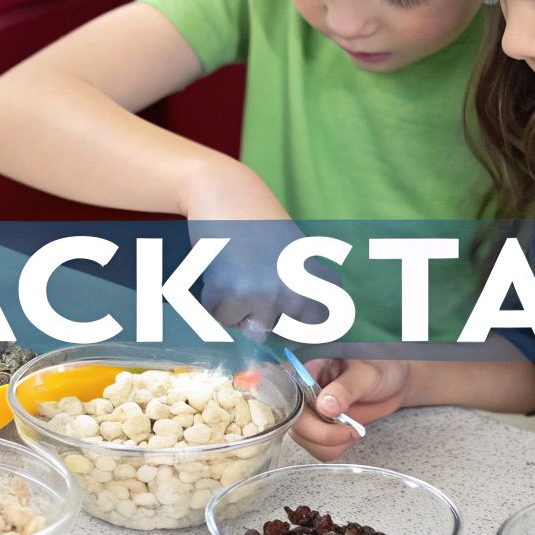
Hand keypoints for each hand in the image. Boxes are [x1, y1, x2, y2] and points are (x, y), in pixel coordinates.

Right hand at [181, 160, 326, 336]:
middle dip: (260, 313)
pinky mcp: (231, 293)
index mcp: (320, 283)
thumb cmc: (261, 226)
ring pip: (246, 327)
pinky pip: (220, 318)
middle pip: (275, 330)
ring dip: (236, 308)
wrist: (227, 192)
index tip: (281, 305)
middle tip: (253, 275)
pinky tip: (220, 270)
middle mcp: (298, 292)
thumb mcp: (299, 258)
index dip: (294, 322)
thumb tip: (286, 342)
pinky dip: (214, 301)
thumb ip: (302, 296)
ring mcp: (264, 294)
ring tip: (237, 272)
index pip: (316, 329)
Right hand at [289, 358, 411, 460]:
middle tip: (348, 430)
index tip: (331, 416)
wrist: (395, 383)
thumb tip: (324, 406)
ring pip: (306, 440)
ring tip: (352, 430)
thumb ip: (345, 388)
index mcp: (308, 372)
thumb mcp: (365, 374)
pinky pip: (318, 448)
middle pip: (297, 424)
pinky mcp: (322, 428)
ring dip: (330, 444)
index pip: (292, 398)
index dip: (306, 414)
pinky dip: (334, 448)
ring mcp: (312, 413)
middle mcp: (304, 394)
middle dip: (323, 434)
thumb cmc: (380, 367)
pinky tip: (348, 436)